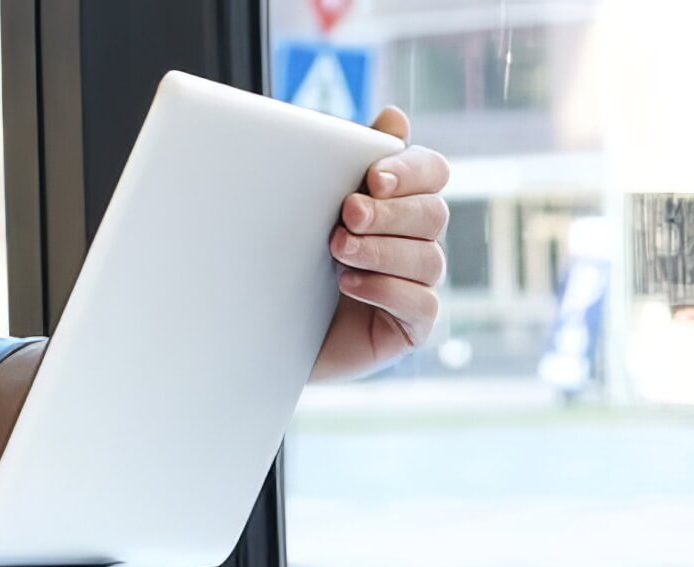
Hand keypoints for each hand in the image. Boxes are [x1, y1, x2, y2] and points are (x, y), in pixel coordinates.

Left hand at [311, 107, 450, 381]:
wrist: (260, 326)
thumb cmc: (289, 257)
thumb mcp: (310, 204)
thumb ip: (347, 159)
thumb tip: (395, 114)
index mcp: (398, 201)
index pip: (432, 171)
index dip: (411, 170)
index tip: (373, 177)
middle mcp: (415, 239)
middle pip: (433, 213)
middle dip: (390, 212)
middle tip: (348, 213)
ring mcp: (417, 284)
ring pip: (428, 259)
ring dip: (382, 250)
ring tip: (338, 250)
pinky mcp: (410, 326)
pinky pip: (422, 305)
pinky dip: (388, 291)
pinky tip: (350, 284)